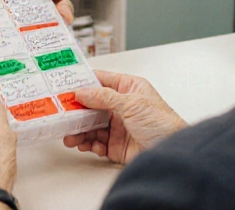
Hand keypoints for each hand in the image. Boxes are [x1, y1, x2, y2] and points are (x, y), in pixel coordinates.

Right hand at [63, 70, 186, 165]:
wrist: (172, 153)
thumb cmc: (163, 123)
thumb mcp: (132, 104)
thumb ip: (105, 97)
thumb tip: (83, 91)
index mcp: (129, 89)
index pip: (102, 81)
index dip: (84, 82)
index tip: (66, 85)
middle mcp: (122, 106)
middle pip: (92, 106)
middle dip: (77, 111)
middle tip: (63, 115)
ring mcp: (118, 126)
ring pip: (91, 126)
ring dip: (79, 131)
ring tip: (70, 137)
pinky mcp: (116, 145)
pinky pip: (96, 143)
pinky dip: (88, 144)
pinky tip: (84, 145)